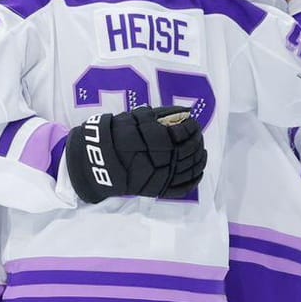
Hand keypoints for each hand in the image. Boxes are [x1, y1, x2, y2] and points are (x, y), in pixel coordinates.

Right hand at [65, 105, 206, 202]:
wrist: (99, 160)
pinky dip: (195, 179)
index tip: (192, 122)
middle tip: (197, 134)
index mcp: (160, 140)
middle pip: (191, 149)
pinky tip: (198, 171)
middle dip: (197, 140)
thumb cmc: (117, 135)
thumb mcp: (138, 118)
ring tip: (201, 151)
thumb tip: (186, 112)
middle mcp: (164, 159)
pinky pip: (184, 187)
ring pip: (191, 168)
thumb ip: (163, 114)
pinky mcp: (160, 189)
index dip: (192, 126)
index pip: (185, 132)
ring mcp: (163, 176)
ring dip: (199, 159)